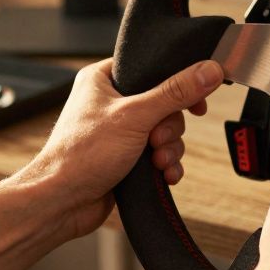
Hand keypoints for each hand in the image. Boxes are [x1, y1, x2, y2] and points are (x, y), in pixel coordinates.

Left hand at [13, 58, 223, 240]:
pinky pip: (160, 154)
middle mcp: (112, 102)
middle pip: (165, 103)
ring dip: (168, 149)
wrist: (61, 203)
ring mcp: (120, 132)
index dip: (177, 80)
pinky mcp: (127, 157)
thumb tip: (209, 70)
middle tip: (156, 139)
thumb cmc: (80, 156)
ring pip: (166, 131)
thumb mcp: (135, 116)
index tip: (195, 97)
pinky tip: (163, 175)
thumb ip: (175, 93)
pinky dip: (166, 164)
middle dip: (168, 127)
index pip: (151, 66)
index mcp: (104, 79)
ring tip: (156, 161)